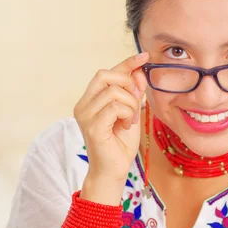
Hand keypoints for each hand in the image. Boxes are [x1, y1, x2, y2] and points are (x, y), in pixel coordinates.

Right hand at [74, 53, 148, 192]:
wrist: (113, 172)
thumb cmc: (120, 145)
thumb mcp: (131, 113)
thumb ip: (133, 93)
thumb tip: (139, 72)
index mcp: (90, 100)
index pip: (107, 73)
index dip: (126, 63)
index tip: (144, 56)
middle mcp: (83, 105)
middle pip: (105, 75)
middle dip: (127, 83)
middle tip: (136, 102)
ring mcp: (85, 116)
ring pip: (113, 92)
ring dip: (130, 104)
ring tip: (130, 120)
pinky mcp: (92, 126)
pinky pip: (115, 107)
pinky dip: (127, 114)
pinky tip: (127, 126)